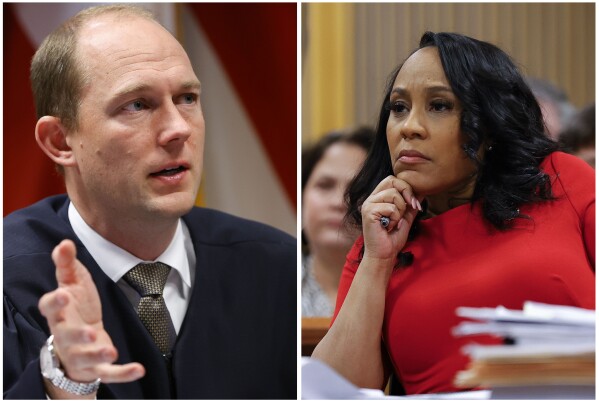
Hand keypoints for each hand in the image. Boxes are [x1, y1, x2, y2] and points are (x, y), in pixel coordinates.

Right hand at [38, 240, 144, 394]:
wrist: (75, 343)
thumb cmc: (75, 308)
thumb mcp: (72, 283)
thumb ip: (67, 264)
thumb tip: (64, 242)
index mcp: (59, 313)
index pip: (49, 308)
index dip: (55, 302)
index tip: (63, 294)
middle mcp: (65, 335)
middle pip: (67, 336)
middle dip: (77, 335)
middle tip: (89, 332)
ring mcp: (80, 353)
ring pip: (86, 357)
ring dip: (98, 354)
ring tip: (111, 351)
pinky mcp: (96, 367)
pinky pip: (108, 373)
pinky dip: (123, 373)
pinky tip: (139, 369)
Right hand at [360, 176, 420, 263]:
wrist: (384, 255)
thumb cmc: (392, 238)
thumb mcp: (406, 218)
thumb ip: (411, 205)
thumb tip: (422, 191)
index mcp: (378, 198)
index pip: (392, 179)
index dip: (406, 187)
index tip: (414, 203)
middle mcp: (371, 198)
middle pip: (392, 180)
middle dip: (406, 192)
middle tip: (411, 207)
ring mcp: (368, 204)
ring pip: (393, 195)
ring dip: (400, 210)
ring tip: (394, 222)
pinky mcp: (368, 212)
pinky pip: (390, 207)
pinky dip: (395, 218)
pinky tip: (389, 227)